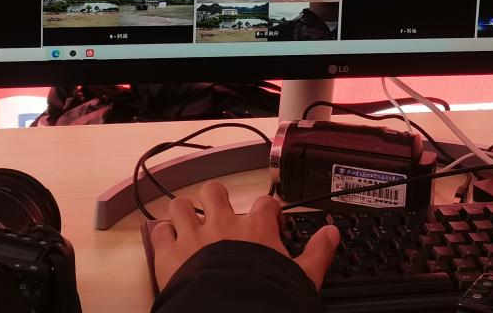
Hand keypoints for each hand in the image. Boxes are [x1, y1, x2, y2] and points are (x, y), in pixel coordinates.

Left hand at [150, 181, 339, 290]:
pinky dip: (162, 235)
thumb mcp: (302, 276)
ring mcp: (194, 236)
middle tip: (220, 215)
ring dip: (183, 212)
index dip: (268, 211)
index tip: (270, 223)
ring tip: (188, 223)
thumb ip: (317, 252)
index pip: (265, 204)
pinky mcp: (170, 253)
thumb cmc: (265, 293)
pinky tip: (167, 242)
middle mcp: (223, 223)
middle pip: (215, 191)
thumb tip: (332, 234)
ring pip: (182, 205)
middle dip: (216, 199)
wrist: (229, 310)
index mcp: (256, 227)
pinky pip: (160, 232)